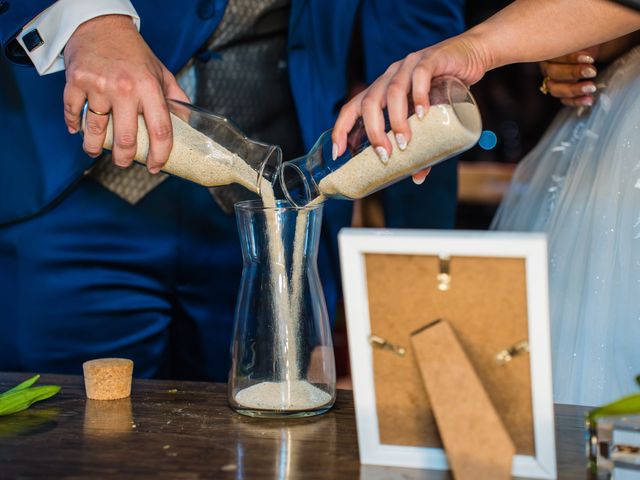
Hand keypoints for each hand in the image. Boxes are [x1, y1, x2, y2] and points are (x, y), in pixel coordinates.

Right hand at [63, 14, 188, 172]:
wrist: (101, 24)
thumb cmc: (134, 52)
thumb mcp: (161, 72)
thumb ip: (176, 97)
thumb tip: (189, 122)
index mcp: (150, 88)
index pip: (160, 130)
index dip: (159, 154)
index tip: (155, 166)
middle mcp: (125, 88)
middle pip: (126, 139)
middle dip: (125, 159)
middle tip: (125, 163)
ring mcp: (99, 85)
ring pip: (96, 131)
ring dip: (95, 148)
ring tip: (97, 152)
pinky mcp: (76, 81)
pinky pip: (74, 112)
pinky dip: (75, 125)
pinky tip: (79, 131)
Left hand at [332, 35, 488, 182]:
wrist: (471, 57)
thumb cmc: (444, 91)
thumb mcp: (429, 121)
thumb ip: (422, 145)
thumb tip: (417, 176)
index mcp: (381, 90)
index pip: (352, 108)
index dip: (341, 129)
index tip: (338, 153)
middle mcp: (390, 76)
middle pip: (370, 103)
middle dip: (373, 132)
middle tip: (384, 155)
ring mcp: (409, 65)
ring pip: (393, 92)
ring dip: (396, 120)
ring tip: (405, 142)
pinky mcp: (431, 59)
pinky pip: (420, 76)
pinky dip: (419, 95)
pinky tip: (422, 114)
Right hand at [540, 46, 599, 107]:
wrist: (594, 46)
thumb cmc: (587, 40)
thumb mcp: (584, 37)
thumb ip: (581, 44)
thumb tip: (587, 54)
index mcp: (549, 51)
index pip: (554, 56)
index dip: (570, 58)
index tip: (589, 58)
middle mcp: (547, 67)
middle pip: (553, 74)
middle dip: (573, 73)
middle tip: (592, 71)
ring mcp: (552, 81)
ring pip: (555, 89)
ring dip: (573, 90)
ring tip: (591, 88)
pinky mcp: (561, 91)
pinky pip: (564, 100)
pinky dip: (576, 101)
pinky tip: (589, 100)